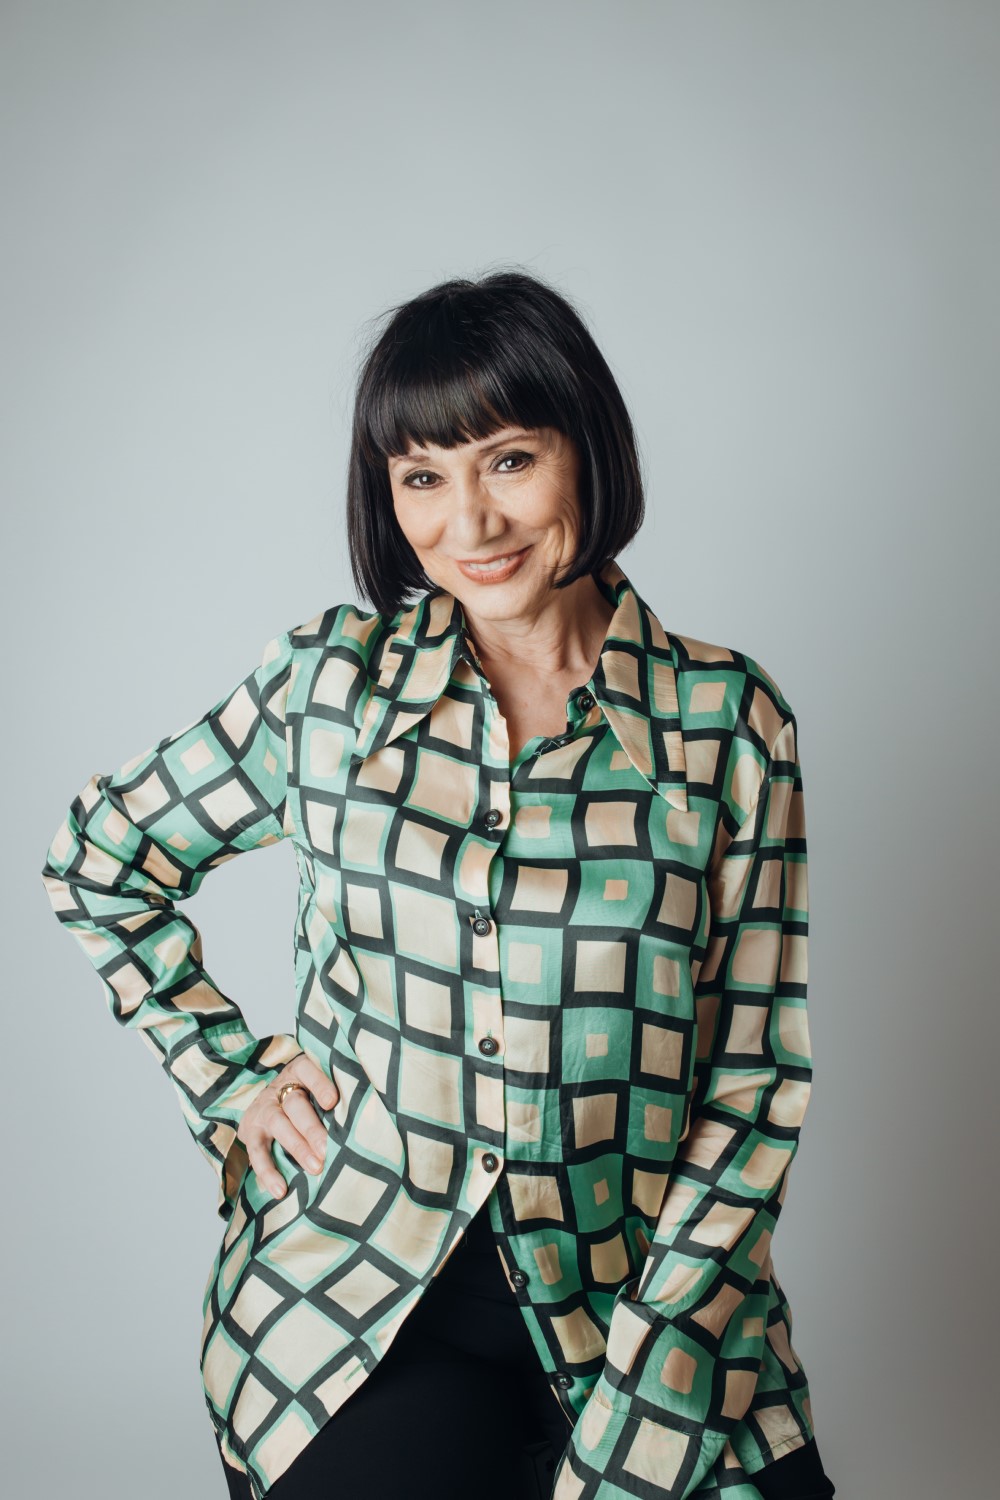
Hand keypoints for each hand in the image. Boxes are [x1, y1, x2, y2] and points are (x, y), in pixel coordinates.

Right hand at [236, 1055, 339, 1198]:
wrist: (268, 1102)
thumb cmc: (307, 1096)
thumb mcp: (318, 1087)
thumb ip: (338, 1096)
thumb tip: (370, 1117)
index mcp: (298, 1072)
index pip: (307, 1070)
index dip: (319, 1084)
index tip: (332, 1101)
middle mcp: (278, 1089)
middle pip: (295, 1104)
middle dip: (312, 1128)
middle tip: (328, 1149)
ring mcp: (263, 1110)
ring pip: (278, 1125)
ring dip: (297, 1147)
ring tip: (315, 1167)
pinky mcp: (250, 1132)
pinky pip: (256, 1152)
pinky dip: (268, 1172)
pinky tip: (280, 1190)